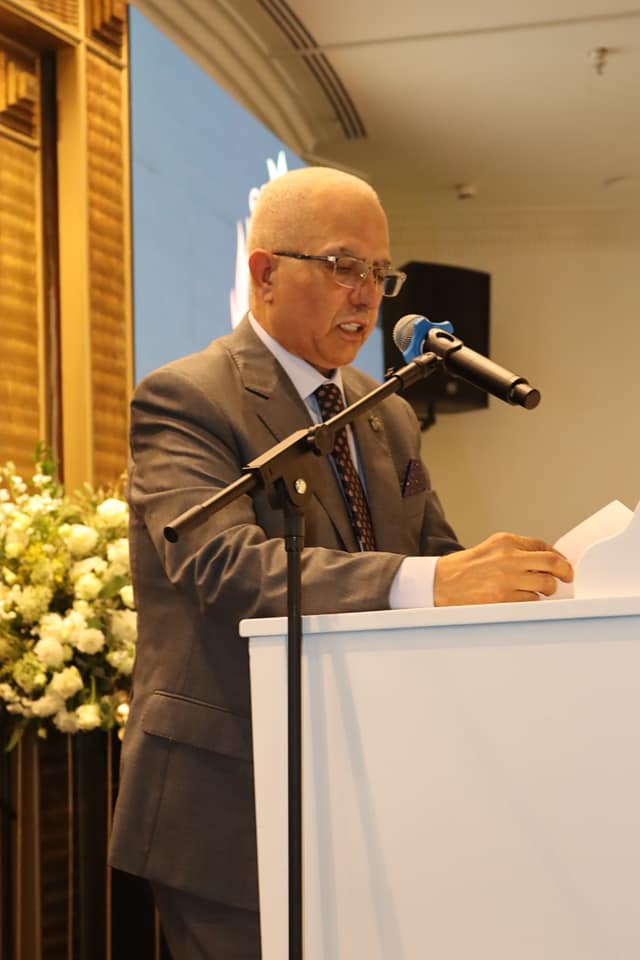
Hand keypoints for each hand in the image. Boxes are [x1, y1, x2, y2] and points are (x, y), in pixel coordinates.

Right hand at [434, 532, 572, 605]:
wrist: (440, 584)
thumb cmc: (464, 569)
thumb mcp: (491, 548)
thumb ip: (517, 550)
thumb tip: (547, 559)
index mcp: (505, 541)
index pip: (543, 546)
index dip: (559, 557)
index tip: (564, 565)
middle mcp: (508, 557)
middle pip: (552, 563)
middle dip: (564, 572)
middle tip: (566, 577)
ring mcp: (507, 579)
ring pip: (546, 585)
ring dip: (545, 590)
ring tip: (536, 590)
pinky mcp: (503, 599)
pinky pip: (532, 601)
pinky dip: (532, 601)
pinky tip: (521, 599)